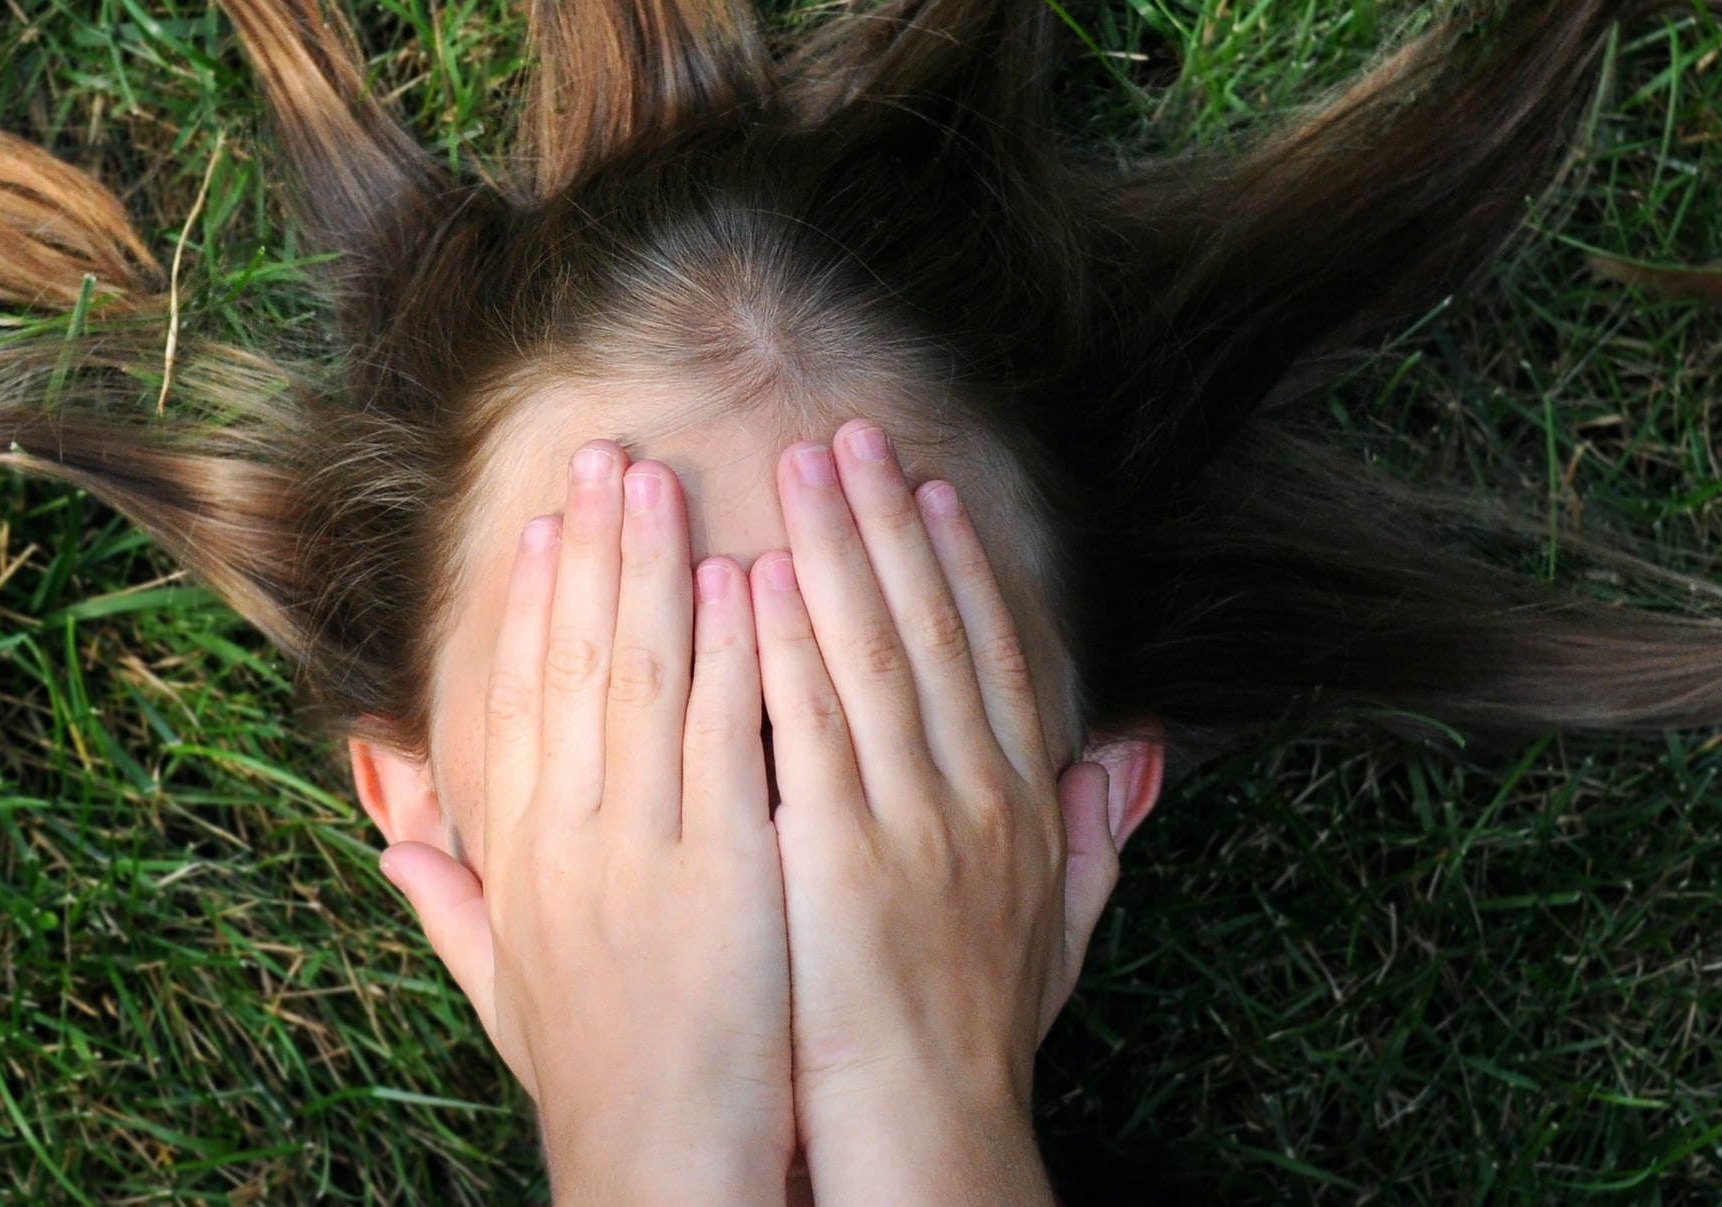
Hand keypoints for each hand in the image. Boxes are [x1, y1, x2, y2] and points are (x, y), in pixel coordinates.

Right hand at [380, 442, 793, 1205]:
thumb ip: (449, 903)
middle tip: (605, 457)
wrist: (656, 1163)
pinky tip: (736, 579)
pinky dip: (725, 652)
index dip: (530, 609)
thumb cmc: (592, 1079)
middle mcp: (569, 835)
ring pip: (642, 677)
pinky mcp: (720, 868)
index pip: (516, 704)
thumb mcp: (503, 987)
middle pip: (573, 664)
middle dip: (592, 552)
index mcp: (521, 858)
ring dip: (651, 569)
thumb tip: (391, 837)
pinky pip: (718, 736)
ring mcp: (642, 846)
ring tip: (659, 480)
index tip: (544, 531)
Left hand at [752, 421, 1118, 1205]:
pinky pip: (812, 728)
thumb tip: (1137, 750)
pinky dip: (788, 646)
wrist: (930, 1132)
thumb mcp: (1059, 926)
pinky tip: (759, 578)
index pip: (986, 654)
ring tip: (800, 467)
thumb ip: (1097, 831)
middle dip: (887, 522)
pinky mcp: (842, 855)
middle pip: (927, 629)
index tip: (927, 488)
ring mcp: (912, 821)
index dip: (957, 563)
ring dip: (836, 551)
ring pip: (871, 655)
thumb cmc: (977, 1036)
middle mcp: (975, 794)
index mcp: (1019, 804)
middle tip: (849, 433)